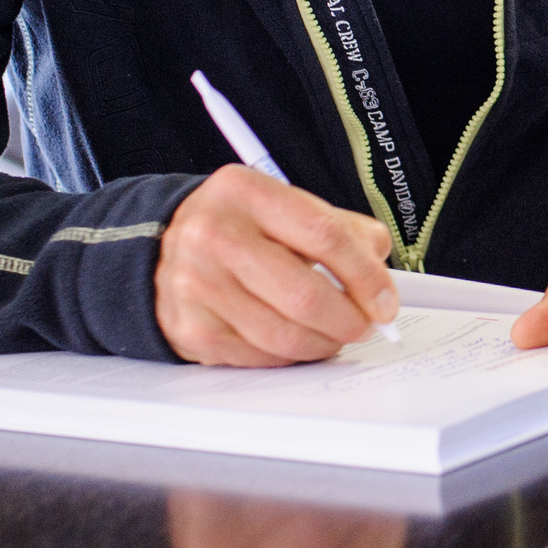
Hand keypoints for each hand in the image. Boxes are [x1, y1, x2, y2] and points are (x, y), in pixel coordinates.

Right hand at [155, 166, 397, 365]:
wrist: (162, 248)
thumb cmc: (237, 226)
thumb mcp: (284, 206)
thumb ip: (340, 228)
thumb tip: (379, 264)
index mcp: (245, 191)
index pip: (325, 236)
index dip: (366, 276)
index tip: (385, 302)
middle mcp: (214, 234)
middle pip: (305, 295)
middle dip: (349, 320)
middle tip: (364, 325)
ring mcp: (197, 284)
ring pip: (285, 335)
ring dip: (323, 343)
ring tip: (334, 334)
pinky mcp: (190, 327)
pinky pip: (260, 356)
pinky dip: (290, 355)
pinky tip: (297, 340)